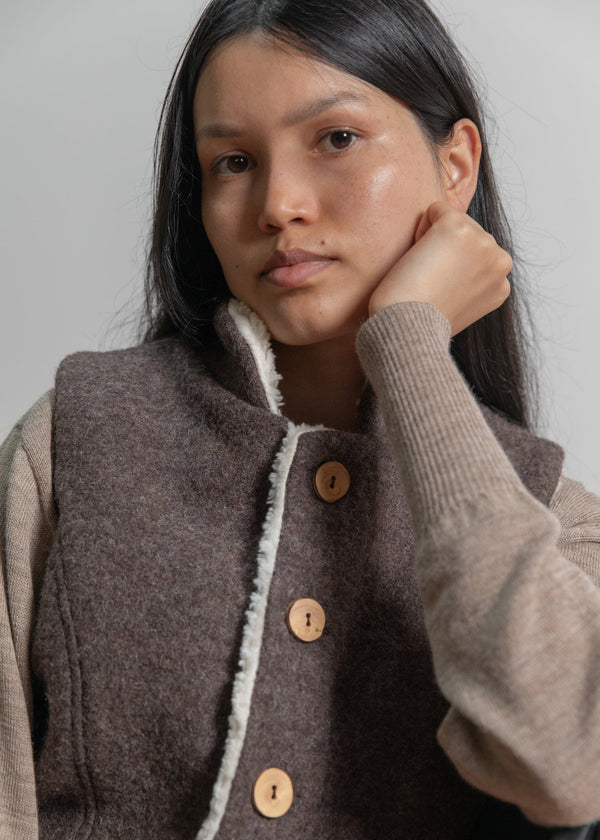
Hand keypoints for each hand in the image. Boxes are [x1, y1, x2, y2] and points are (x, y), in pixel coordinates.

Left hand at [368, 201, 511, 335]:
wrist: (408, 328)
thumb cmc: (420, 322)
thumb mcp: (459, 307)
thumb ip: (469, 284)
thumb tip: (458, 266)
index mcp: (502, 284)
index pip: (476, 255)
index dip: (452, 268)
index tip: (441, 291)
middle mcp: (500, 261)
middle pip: (468, 233)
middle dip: (445, 250)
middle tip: (431, 283)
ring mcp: (482, 242)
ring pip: (453, 220)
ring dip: (433, 240)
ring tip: (426, 273)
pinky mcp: (457, 227)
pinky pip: (435, 209)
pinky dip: (421, 228)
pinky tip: (419, 258)